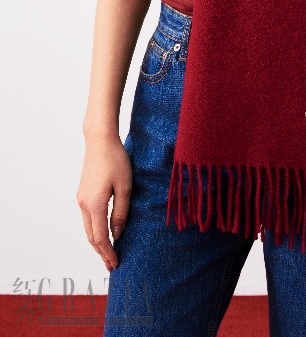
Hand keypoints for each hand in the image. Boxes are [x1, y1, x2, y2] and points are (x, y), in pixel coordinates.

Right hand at [76, 133, 132, 272]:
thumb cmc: (116, 160)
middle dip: (101, 252)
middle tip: (112, 265)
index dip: (108, 253)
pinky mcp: (83, 193)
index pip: (100, 238)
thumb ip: (121, 212)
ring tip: (109, 253)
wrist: (100, 140)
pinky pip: (88, 218)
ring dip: (98, 242)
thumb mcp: (125, 187)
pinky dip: (95, 230)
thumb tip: (118, 233)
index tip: (115, 264)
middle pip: (91, 237)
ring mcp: (81, 198)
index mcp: (94, 205)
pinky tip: (104, 232)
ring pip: (88, 228)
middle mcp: (84, 204)